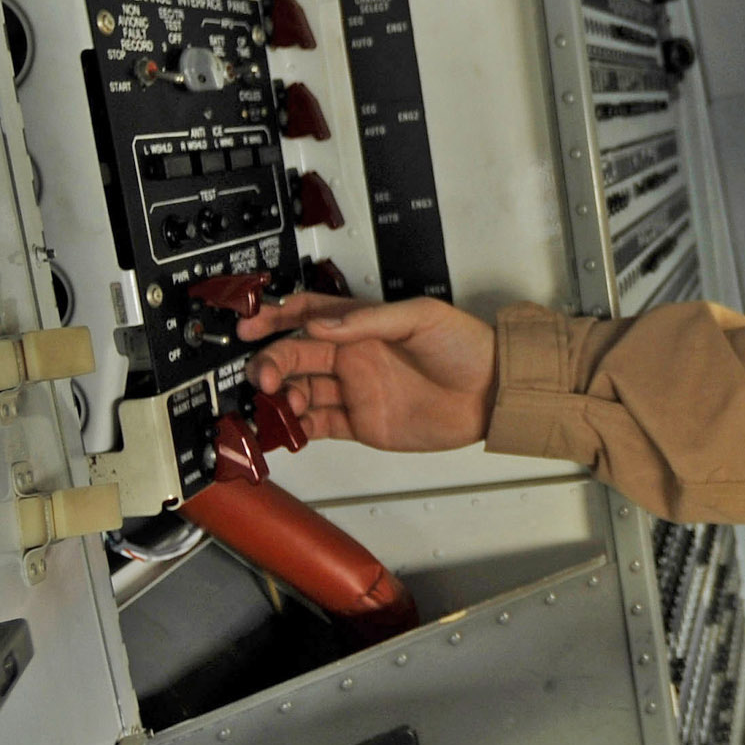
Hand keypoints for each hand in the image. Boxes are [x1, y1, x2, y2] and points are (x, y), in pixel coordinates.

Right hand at [236, 293, 496, 450]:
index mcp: (361, 326)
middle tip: (263, 377)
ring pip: (299, 392)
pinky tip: (285, 429)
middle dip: (272, 363)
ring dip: (280, 397)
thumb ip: (369, 320)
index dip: (276, 317)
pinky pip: (318, 425)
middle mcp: (352, 357)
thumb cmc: (466, 345)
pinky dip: (296, 429)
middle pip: (295, 356)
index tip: (252, 325)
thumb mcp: (421, 317)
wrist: (493, 392)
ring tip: (280, 404)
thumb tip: (322, 325)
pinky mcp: (360, 424)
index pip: (307, 315)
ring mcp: (353, 391)